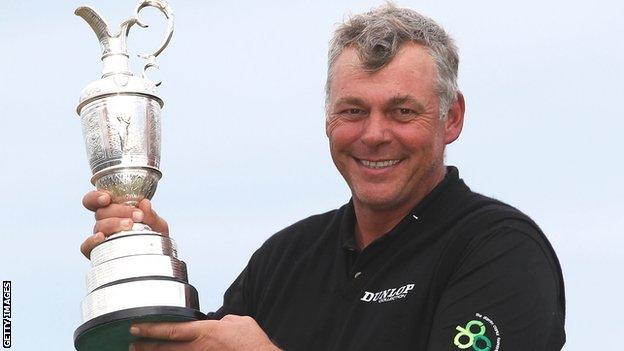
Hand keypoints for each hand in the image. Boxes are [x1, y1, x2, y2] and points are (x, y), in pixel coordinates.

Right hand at [80, 190, 168, 257]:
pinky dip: (91, 241)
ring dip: (113, 223)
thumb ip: (151, 215)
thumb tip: (145, 203)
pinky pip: (86, 247)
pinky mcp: (98, 253)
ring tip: (130, 225)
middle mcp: (105, 223)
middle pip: (100, 212)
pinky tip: (101, 237)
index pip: (95, 200)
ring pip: (98, 226)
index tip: (107, 198)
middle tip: (138, 216)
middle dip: (119, 211)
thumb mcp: (157, 224)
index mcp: (114, 211)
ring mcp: (101, 237)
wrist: (157, 259)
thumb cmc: (154, 238)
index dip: (96, 197)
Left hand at [129, 315, 281, 350]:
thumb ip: (220, 321)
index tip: (136, 327)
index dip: (152, 329)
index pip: (172, 330)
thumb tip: (214, 324)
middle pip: (166, 349)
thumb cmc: (253, 342)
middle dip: (146, 346)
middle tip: (132, 344)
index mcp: (206, 331)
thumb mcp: (237, 322)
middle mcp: (200, 348)